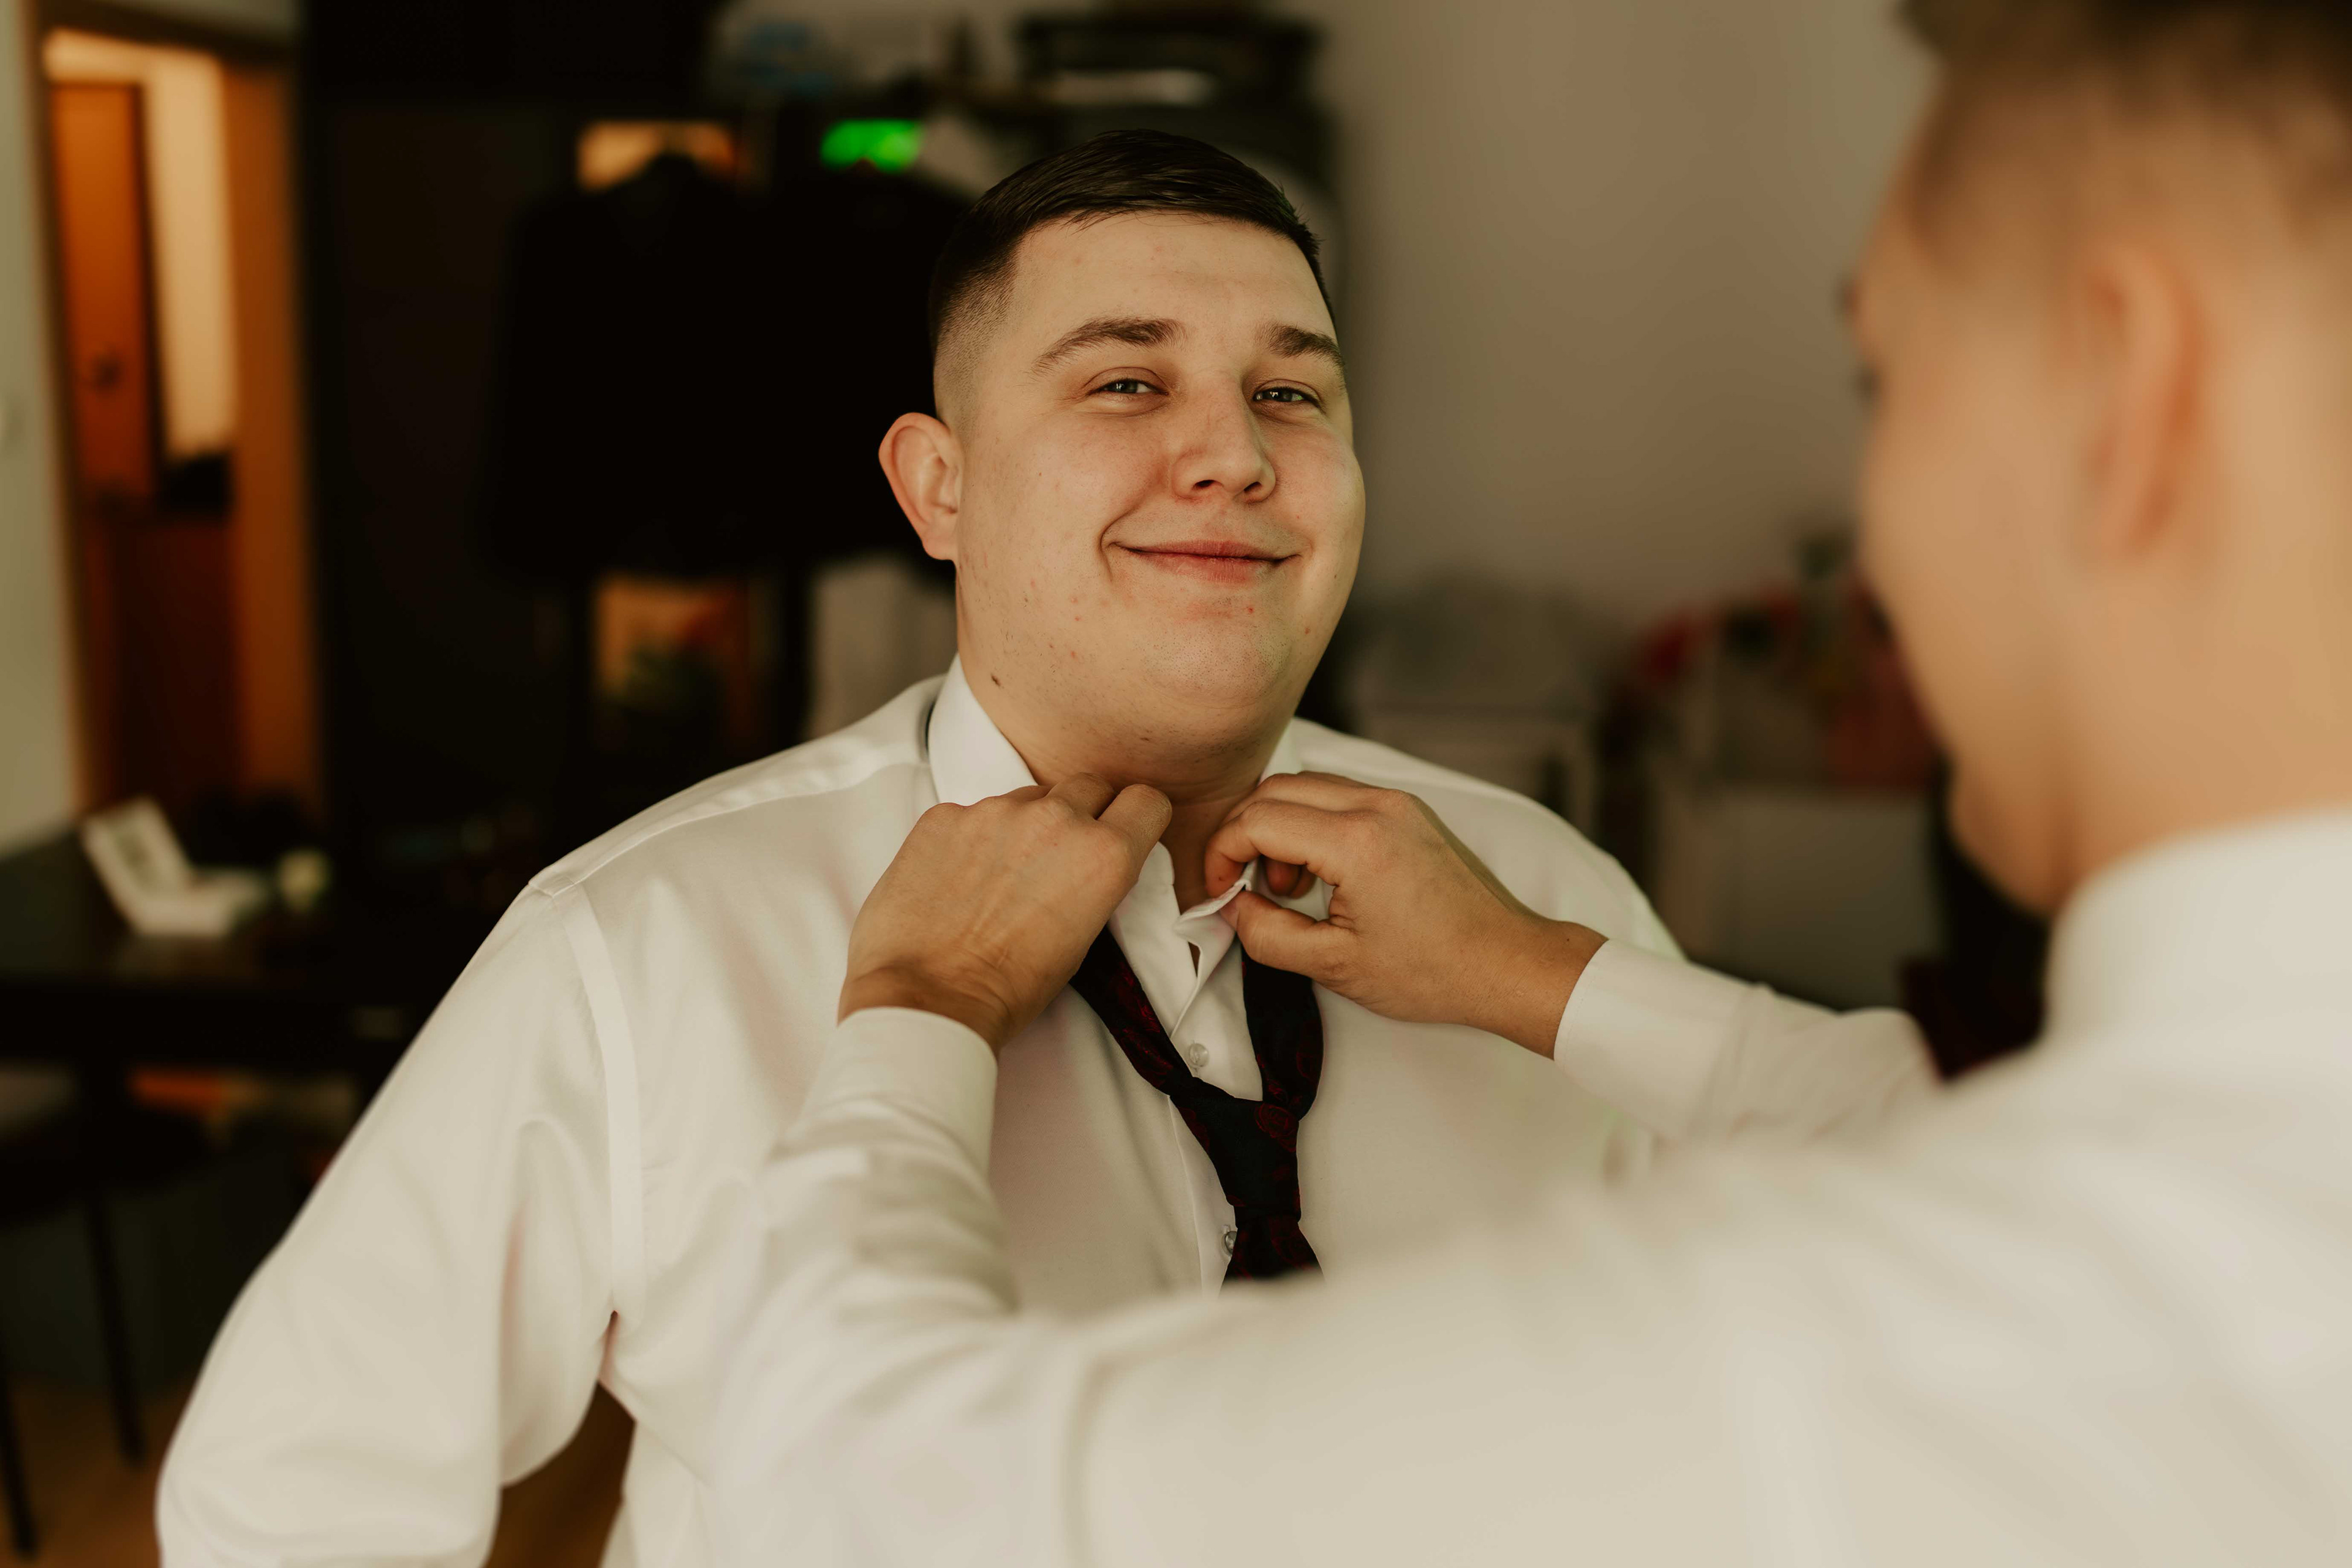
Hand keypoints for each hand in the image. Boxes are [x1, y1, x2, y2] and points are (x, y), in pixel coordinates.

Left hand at [841, 776, 1172, 1049]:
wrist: (926, 998)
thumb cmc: (1005, 988)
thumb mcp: (1081, 941)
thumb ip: (1093, 882)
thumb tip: (1082, 862)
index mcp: (1103, 856)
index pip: (1146, 801)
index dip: (1135, 817)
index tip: (1122, 829)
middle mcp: (1055, 821)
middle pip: (1088, 786)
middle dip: (1082, 813)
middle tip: (1060, 856)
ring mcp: (995, 811)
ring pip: (1027, 799)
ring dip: (1023, 827)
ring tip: (998, 881)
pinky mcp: (944, 816)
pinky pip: (972, 813)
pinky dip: (971, 839)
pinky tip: (957, 882)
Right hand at [1204, 774, 1605, 1056]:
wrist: (1506, 963)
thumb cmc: (1434, 970)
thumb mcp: (1334, 966)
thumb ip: (1268, 935)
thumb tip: (1233, 908)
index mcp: (1355, 841)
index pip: (1256, 820)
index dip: (1221, 855)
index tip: (1219, 892)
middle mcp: (1376, 806)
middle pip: (1274, 791)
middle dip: (1244, 836)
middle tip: (1244, 887)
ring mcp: (1396, 803)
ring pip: (1306, 788)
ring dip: (1278, 828)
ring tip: (1288, 888)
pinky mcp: (1408, 811)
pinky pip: (1339, 798)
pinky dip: (1312, 826)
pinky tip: (1321, 876)